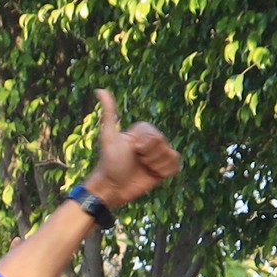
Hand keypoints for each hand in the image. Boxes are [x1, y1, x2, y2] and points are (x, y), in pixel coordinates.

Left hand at [85, 88, 180, 209]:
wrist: (113, 187)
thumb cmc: (109, 162)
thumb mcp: (108, 136)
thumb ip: (109, 113)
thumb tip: (99, 89)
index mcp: (142, 131)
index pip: (157, 135)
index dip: (146, 145)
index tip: (133, 150)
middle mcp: (152, 142)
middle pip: (165, 144)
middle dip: (150, 156)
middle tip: (137, 161)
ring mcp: (158, 155)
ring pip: (172, 156)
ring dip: (156, 165)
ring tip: (143, 168)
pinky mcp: (164, 170)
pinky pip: (176, 166)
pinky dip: (165, 171)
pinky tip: (153, 174)